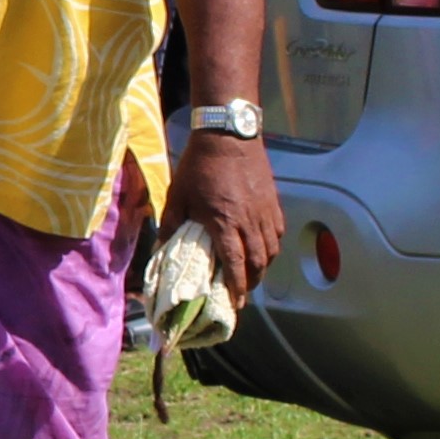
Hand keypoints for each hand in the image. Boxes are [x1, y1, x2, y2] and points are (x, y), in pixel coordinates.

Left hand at [174, 129, 281, 303]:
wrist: (228, 135)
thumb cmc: (199, 165)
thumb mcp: (177, 195)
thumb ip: (170, 225)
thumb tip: (162, 249)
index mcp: (224, 223)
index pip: (235, 264)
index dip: (237, 287)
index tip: (236, 303)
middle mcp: (249, 221)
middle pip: (259, 263)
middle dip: (252, 283)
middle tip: (242, 292)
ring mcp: (264, 211)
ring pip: (272, 250)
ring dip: (264, 267)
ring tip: (253, 274)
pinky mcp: (273, 202)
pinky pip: (278, 232)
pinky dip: (272, 246)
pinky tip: (263, 249)